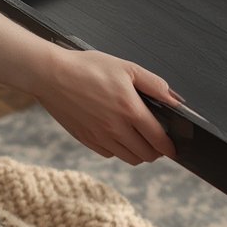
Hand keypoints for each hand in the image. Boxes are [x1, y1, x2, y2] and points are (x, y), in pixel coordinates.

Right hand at [39, 47, 179, 163]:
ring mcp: (100, 137)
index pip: (158, 139)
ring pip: (128, 158)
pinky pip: (108, 154)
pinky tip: (118, 137)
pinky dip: (118, 150)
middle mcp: (116, 129)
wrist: (51, 75)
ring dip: (138, 154)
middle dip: (156, 151)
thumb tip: (174, 99)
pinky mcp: (86, 140)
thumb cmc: (87, 67)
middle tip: (158, 142)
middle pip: (145, 154)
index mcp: (130, 110)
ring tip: (140, 141)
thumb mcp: (127, 68)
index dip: (169, 147)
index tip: (173, 148)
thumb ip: (154, 85)